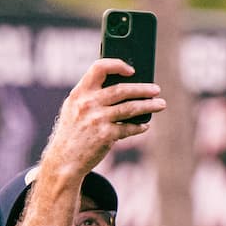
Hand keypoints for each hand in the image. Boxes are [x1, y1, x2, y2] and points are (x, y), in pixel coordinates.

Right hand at [44, 58, 165, 176]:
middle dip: (142, 89)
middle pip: (121, 90)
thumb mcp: (74, 108)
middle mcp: (88, 103)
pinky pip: (128, 128)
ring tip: (161, 104)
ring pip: (129, 108)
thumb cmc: (72, 132)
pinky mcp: (105, 136)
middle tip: (156, 89)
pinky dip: (139, 126)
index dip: (117, 65)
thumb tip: (123, 89)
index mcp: (79, 92)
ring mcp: (97, 119)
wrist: (64, 160)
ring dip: (148, 106)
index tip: (131, 70)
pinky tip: (146, 125)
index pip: (99, 68)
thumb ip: (91, 96)